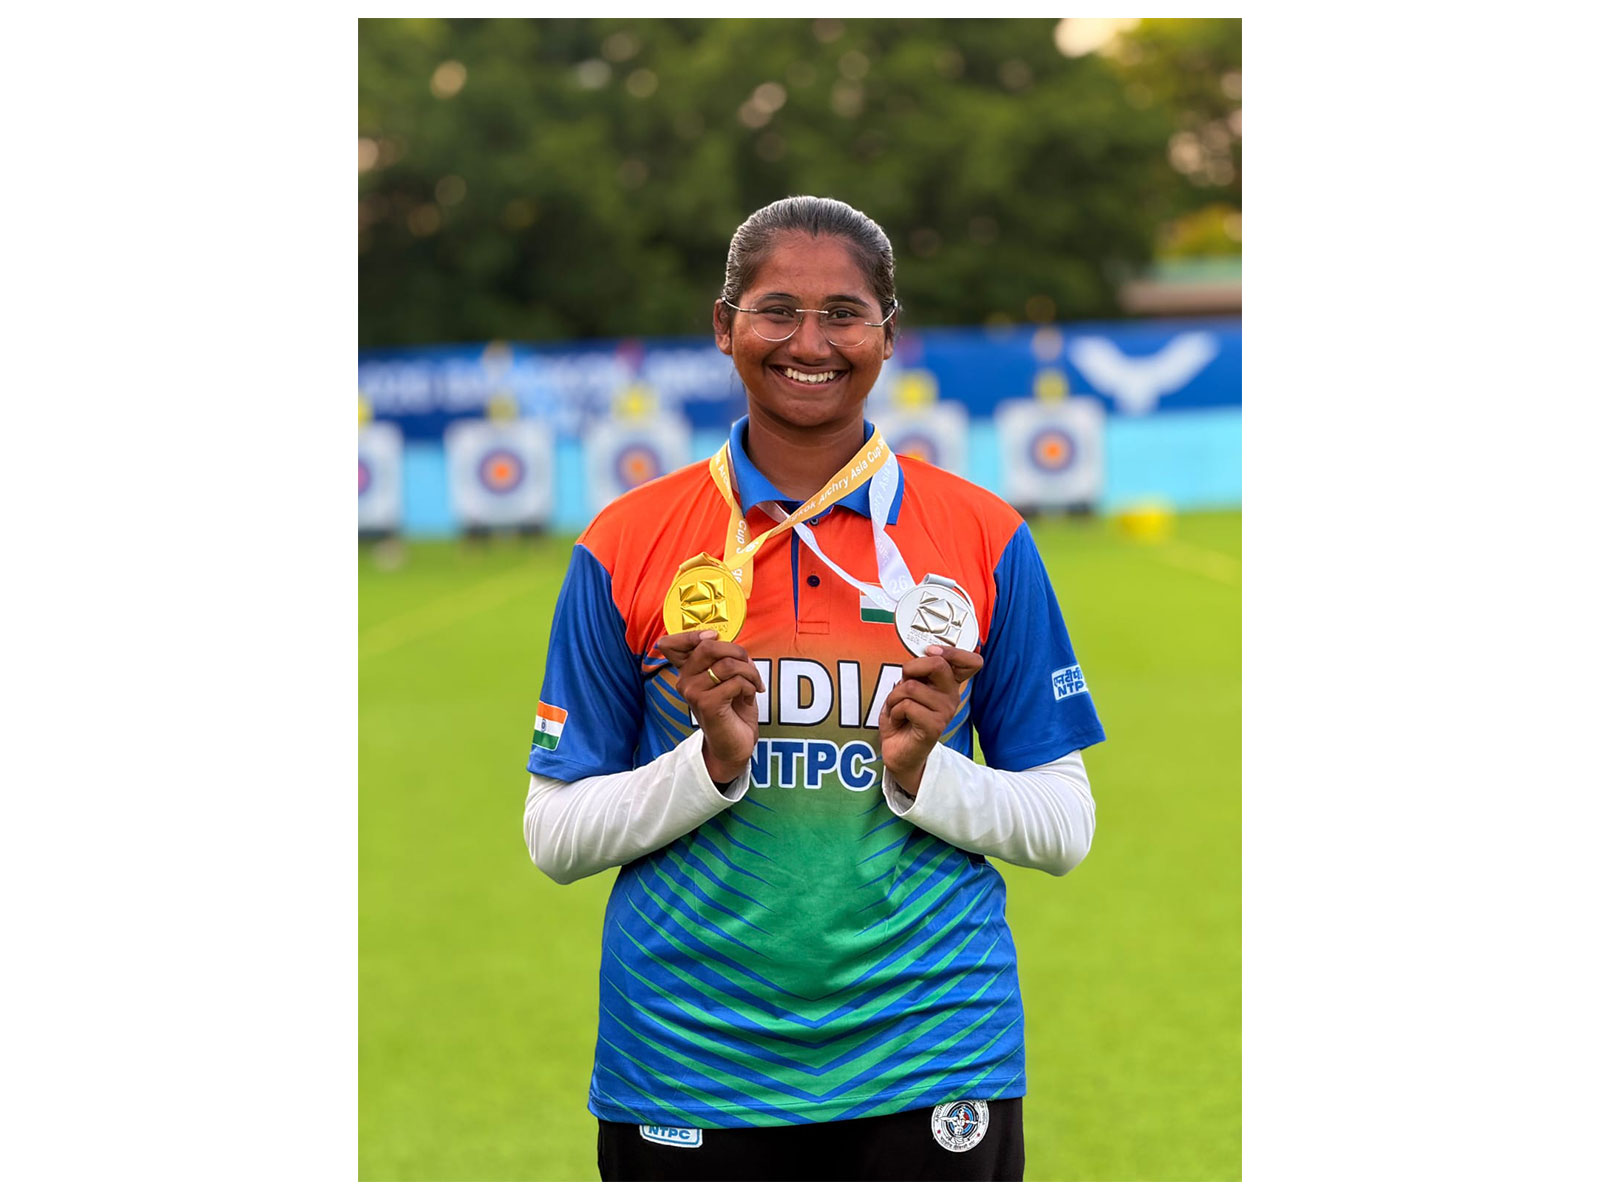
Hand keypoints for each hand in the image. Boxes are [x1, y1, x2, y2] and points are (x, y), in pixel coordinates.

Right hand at [654, 630, 763, 783]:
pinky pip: (735, 682)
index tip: (713, 636)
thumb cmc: (733, 710)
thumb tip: (732, 646)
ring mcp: (693, 692)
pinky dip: (749, 686)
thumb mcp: (728, 678)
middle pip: (708, 646)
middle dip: (737, 651)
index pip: (672, 644)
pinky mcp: (707, 704)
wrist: (734, 745)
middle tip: (749, 665)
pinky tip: (748, 697)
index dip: (692, 634)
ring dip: (750, 672)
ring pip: (727, 664)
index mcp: (687, 671)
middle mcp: (684, 680)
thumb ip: (724, 659)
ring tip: (754, 684)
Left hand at [878, 645, 983, 795]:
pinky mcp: (935, 726)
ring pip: (912, 686)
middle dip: (910, 668)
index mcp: (948, 684)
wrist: (899, 752)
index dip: (951, 650)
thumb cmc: (903, 718)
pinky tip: (899, 721)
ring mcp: (945, 711)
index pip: (971, 661)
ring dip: (894, 697)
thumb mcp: (909, 688)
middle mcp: (951, 696)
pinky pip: (907, 705)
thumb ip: (918, 671)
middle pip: (938, 663)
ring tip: (898, 709)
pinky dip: (894, 711)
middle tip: (904, 683)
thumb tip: (925, 655)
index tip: (931, 652)